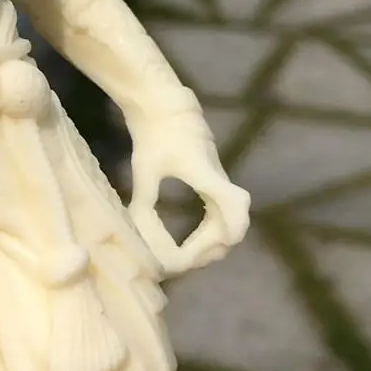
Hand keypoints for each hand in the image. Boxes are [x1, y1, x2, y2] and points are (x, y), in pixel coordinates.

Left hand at [127, 114, 249, 275]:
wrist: (166, 106)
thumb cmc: (154, 135)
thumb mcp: (145, 170)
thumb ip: (145, 203)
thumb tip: (138, 236)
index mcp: (208, 175)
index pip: (230, 213)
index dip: (212, 243)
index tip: (184, 261)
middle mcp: (220, 180)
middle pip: (233, 225)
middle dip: (210, 250)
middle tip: (181, 264)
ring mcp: (220, 180)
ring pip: (231, 221)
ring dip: (213, 243)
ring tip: (185, 259)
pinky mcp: (215, 181)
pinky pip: (223, 213)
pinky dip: (213, 232)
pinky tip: (193, 243)